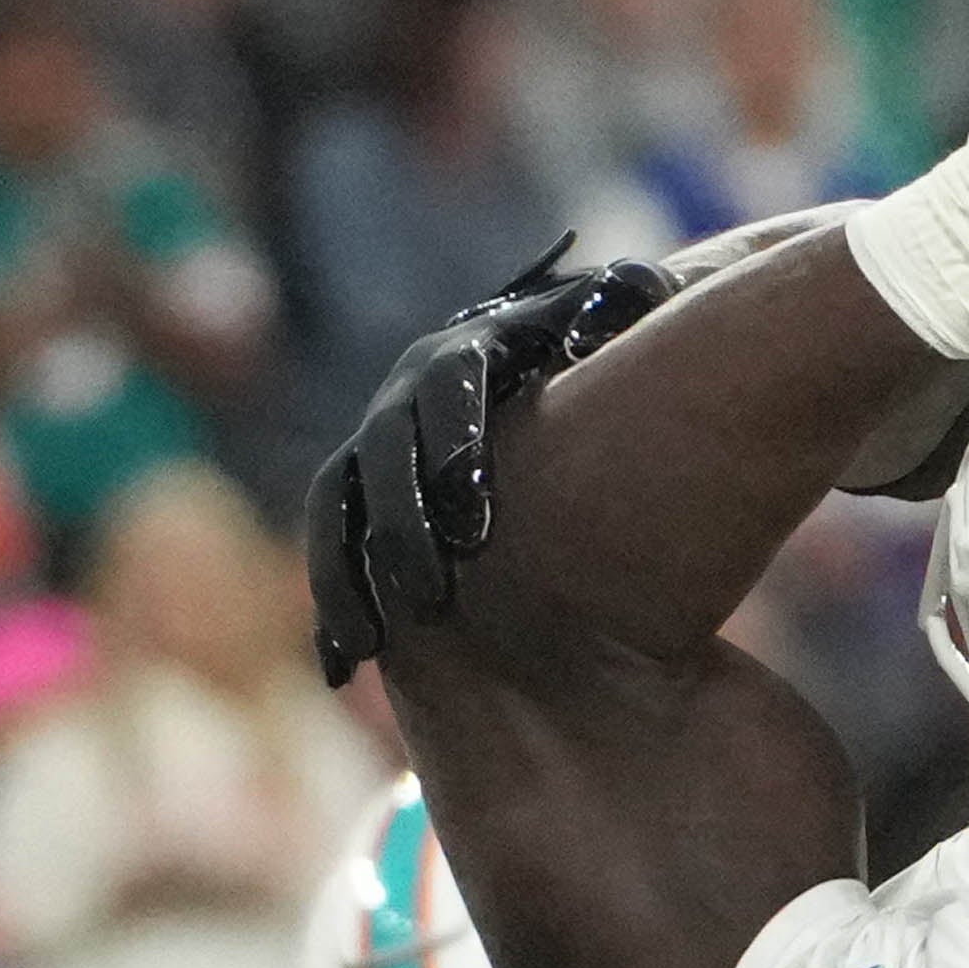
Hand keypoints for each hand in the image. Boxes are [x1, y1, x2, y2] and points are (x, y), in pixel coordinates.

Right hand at [305, 243, 678, 677]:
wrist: (547, 379)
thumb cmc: (598, 356)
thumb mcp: (617, 319)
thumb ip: (625, 304)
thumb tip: (635, 299)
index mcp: (462, 354)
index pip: (446, 389)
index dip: (456, 447)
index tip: (478, 516)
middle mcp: (402, 399)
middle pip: (382, 458)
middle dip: (401, 526)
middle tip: (431, 596)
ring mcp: (373, 453)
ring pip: (338, 509)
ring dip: (347, 576)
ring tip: (368, 647)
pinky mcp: (361, 505)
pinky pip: (333, 554)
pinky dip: (336, 607)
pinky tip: (339, 668)